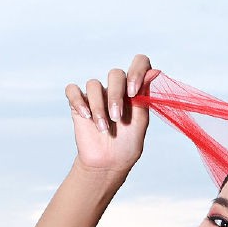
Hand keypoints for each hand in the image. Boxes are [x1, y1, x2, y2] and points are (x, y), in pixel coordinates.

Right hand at [65, 54, 157, 175]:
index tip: (133, 92)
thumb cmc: (127, 144)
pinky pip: (73, 90)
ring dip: (99, 108)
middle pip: (115, 74)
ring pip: (94, 84)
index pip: (139, 63)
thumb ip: (144, 97)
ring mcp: (97, 95)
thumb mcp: (140, 122)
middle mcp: (116, 89)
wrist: (108, 163)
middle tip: (117, 118)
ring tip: (103, 128)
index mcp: (135, 91)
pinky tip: (86, 116)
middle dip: (116, 96)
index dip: (137, 70)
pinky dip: (78, 101)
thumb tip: (154, 71)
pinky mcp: (79, 103)